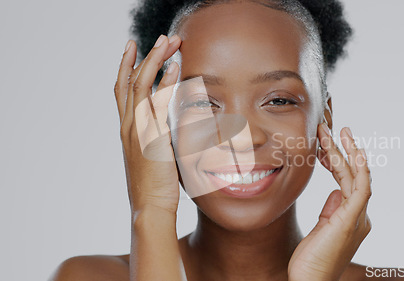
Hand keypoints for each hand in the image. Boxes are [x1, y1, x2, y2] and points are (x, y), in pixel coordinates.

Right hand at [114, 35, 185, 280]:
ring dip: (155, 60)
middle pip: (130, 81)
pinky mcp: (151, 136)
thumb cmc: (155, 187)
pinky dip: (165, 82)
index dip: (127, 67)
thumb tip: (169, 126)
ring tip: (168, 41)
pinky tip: (175, 66)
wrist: (150, 208)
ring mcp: (138, 130)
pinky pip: (158, 102)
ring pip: (141, 85)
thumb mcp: (153, 156)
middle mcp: (128, 125)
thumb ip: (157, 137)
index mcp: (127, 129)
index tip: (134, 49)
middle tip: (158, 38)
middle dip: (143, 56)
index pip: (123, 91)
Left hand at [288, 123, 371, 280]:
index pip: (347, 182)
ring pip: (356, 176)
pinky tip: (351, 149)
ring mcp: (358, 217)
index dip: (337, 161)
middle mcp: (360, 215)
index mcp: (352, 217)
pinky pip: (360, 187)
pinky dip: (358, 167)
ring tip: (337, 131)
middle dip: (342, 150)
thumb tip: (334, 192)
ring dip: (347, 151)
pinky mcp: (352, 219)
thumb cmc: (311, 259)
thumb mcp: (321, 228)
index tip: (324, 146)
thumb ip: (331, 210)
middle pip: (353, 175)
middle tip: (330, 128)